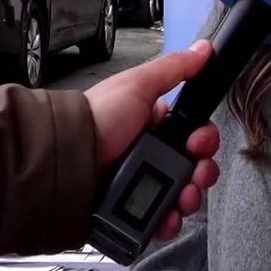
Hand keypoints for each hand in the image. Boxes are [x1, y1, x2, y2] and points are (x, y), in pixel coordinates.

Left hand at [84, 41, 220, 240]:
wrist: (66, 157)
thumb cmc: (98, 117)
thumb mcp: (137, 85)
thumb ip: (174, 69)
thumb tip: (204, 48)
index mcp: (154, 127)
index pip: (193, 137)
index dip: (204, 141)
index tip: (199, 144)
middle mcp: (149, 157)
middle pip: (192, 169)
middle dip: (203, 174)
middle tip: (197, 175)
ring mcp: (140, 186)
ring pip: (180, 197)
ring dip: (190, 199)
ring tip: (184, 199)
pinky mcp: (130, 212)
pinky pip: (159, 221)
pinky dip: (168, 223)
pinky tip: (169, 217)